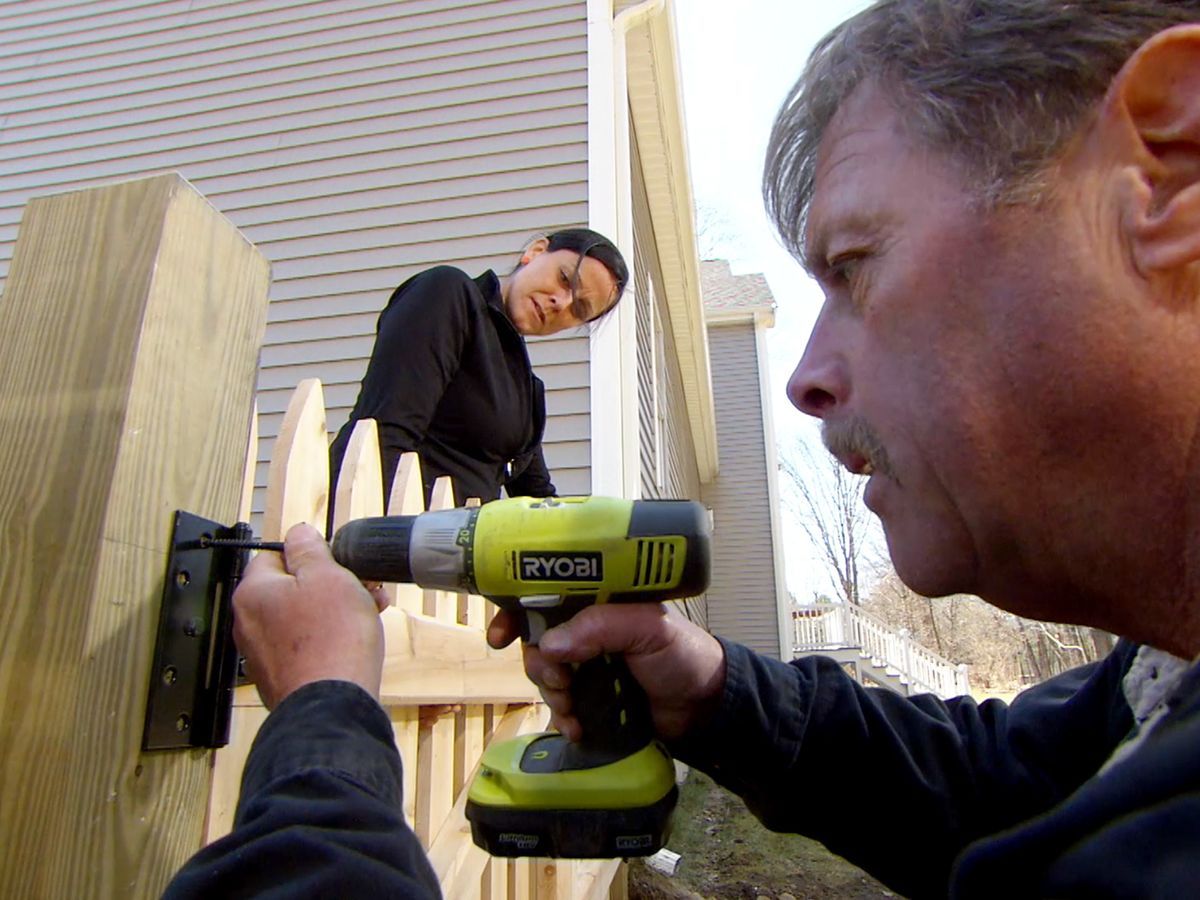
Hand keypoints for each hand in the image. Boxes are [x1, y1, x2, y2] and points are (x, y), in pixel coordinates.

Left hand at [233, 523, 391, 709]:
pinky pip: (306, 645)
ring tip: (368, 613)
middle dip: (330, 584)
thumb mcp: (328, 575)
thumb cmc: (330, 640)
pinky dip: (328, 639)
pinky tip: (355, 641)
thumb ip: (310, 548)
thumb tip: (299, 533)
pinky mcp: (282, 676)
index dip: (312, 554)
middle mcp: (250, 623)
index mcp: (253, 592)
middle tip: (361, 587)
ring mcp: (264, 653)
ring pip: (302, 617)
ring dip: (335, 610)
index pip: (276, 554)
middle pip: (292, 588)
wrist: (333, 704)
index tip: (337, 561)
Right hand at [486, 603, 725, 741]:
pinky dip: (561, 717)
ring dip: (551, 694)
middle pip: (537, 640)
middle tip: (560, 680)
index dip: (516, 611)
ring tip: (573, 708)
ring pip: (544, 675)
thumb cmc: (682, 653)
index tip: (500, 636)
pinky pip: (558, 705)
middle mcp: (586, 629)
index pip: (544, 595)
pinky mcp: (589, 698)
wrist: (704, 706)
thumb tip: (550, 644)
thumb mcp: (647, 628)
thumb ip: (600, 627)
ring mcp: (586, 665)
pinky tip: (576, 728)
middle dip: (539, 664)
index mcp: (597, 600)